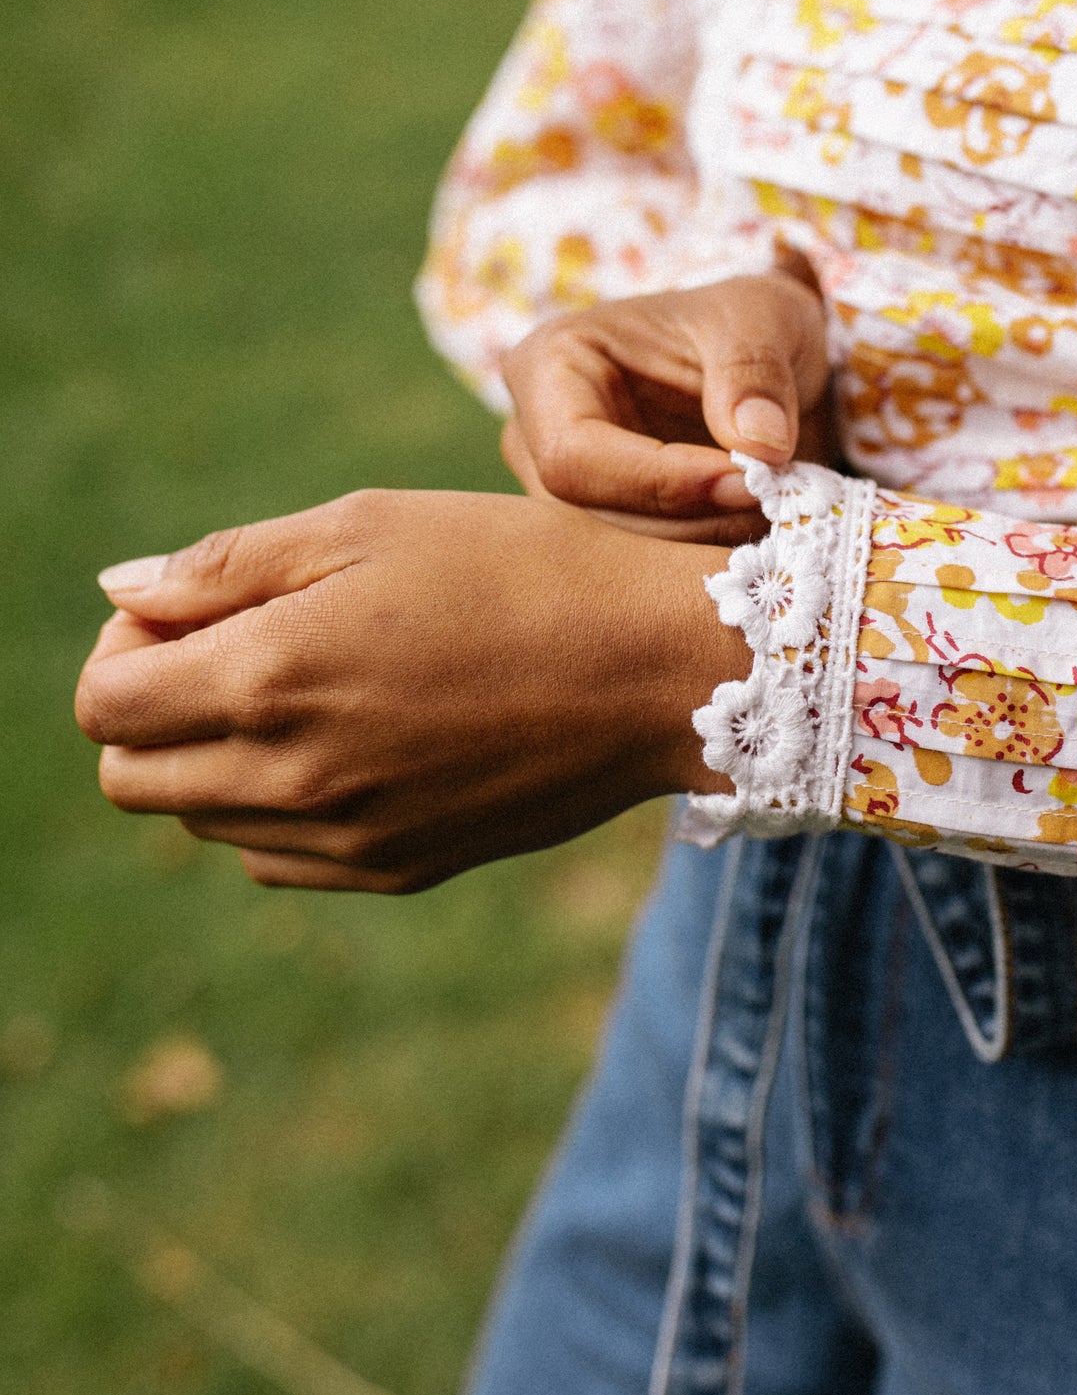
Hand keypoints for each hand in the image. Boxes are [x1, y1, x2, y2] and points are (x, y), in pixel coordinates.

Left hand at [75, 490, 742, 891]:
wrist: (654, 668)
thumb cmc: (515, 568)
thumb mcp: (368, 526)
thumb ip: (225, 565)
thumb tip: (119, 594)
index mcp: (271, 676)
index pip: (105, 706)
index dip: (123, 649)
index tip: (187, 613)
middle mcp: (293, 776)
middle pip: (131, 780)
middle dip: (149, 711)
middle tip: (231, 649)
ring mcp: (347, 838)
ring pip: (202, 823)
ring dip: (215, 758)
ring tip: (309, 687)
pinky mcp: (396, 869)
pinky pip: (276, 858)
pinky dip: (278, 807)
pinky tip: (353, 740)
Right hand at [500, 268, 834, 544]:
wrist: (767, 361)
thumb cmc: (749, 324)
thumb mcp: (763, 318)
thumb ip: (754, 373)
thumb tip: (758, 447)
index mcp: (549, 364)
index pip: (573, 455)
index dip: (660, 482)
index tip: (750, 482)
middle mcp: (537, 435)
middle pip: (591, 519)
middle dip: (692, 525)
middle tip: (778, 507)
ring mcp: (567, 492)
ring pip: (618, 559)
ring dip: (704, 551)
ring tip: (778, 514)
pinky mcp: (607, 530)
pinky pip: (644, 573)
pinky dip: (706, 564)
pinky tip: (760, 537)